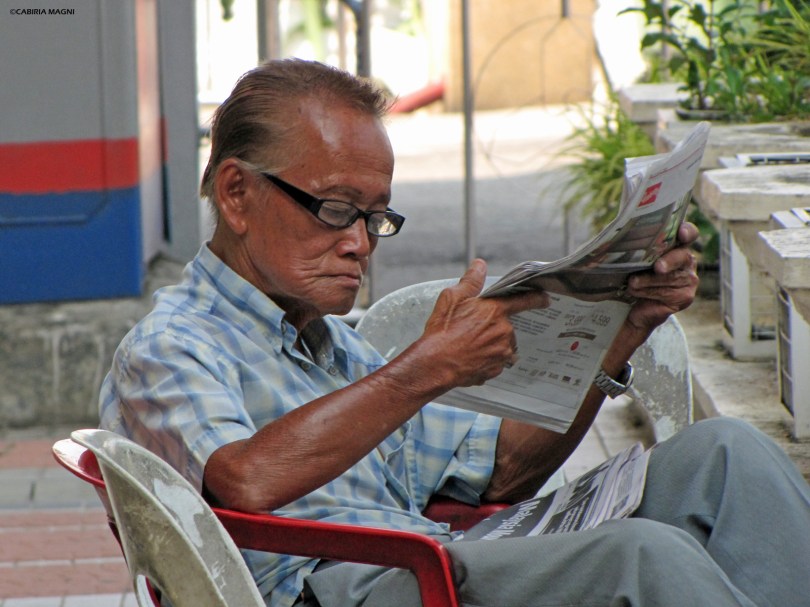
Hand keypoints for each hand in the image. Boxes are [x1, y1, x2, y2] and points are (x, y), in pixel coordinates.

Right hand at [421, 259, 548, 386]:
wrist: (436, 364)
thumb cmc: (442, 331)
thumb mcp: (452, 298)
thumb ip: (471, 281)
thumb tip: (480, 265)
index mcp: (495, 311)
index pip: (523, 301)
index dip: (536, 298)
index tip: (545, 299)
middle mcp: (504, 331)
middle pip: (506, 326)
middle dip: (493, 327)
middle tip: (471, 331)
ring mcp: (502, 352)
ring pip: (502, 344)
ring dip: (490, 344)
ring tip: (468, 346)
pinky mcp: (496, 369)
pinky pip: (495, 362)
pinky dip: (486, 359)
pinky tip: (469, 358)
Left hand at [624, 222, 698, 334]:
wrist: (633, 307)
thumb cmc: (633, 275)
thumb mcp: (635, 259)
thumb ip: (637, 248)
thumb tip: (616, 240)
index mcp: (677, 245)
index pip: (689, 233)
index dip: (687, 231)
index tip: (681, 233)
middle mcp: (686, 260)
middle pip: (682, 256)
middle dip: (668, 261)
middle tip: (657, 267)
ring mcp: (688, 280)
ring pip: (670, 277)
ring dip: (648, 280)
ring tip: (632, 282)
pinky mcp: (684, 297)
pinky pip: (666, 292)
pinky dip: (647, 291)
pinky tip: (634, 291)